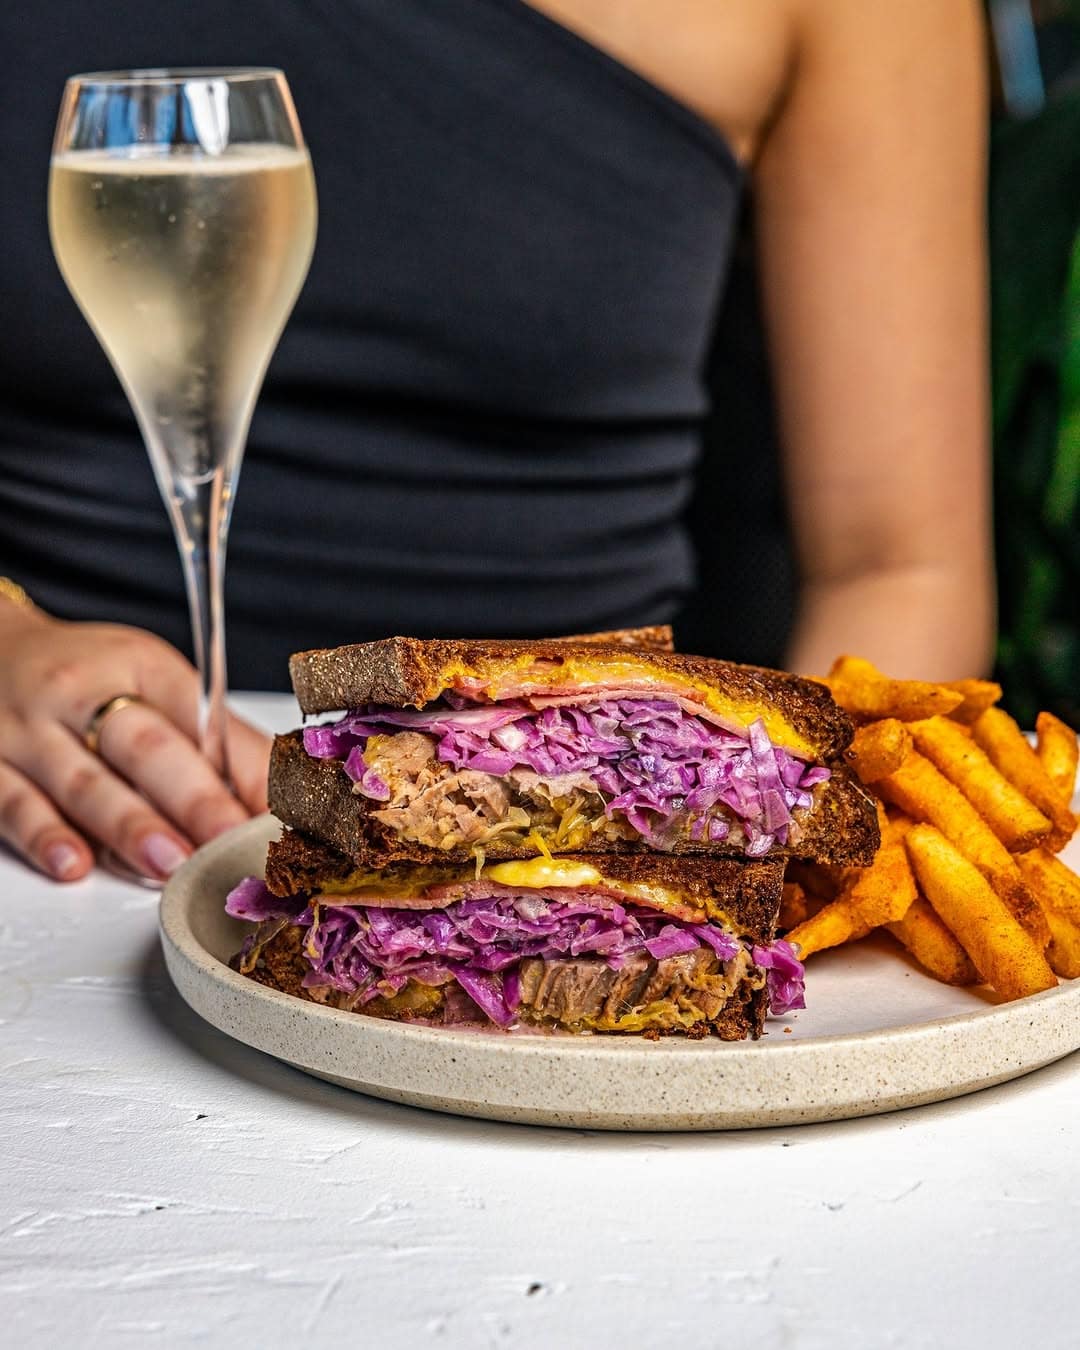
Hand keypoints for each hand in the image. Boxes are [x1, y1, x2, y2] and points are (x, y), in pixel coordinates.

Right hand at [0, 603, 270, 881]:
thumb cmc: (90, 676)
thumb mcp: (156, 681)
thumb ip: (215, 740)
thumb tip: (276, 800)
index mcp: (141, 667)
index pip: (200, 716)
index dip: (240, 767)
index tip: (272, 811)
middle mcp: (83, 694)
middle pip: (146, 748)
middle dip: (194, 799)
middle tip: (229, 839)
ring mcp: (30, 732)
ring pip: (84, 784)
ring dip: (132, 828)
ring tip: (172, 862)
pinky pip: (14, 803)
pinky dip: (46, 836)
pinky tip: (75, 864)